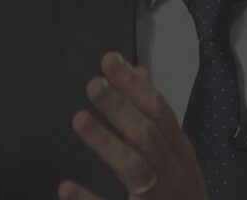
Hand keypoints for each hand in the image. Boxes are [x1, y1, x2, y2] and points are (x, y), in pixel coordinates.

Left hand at [57, 52, 206, 199]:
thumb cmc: (180, 190)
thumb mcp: (175, 151)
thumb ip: (154, 112)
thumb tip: (137, 71)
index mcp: (179, 150)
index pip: (158, 111)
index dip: (134, 85)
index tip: (110, 61)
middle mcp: (172, 172)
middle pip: (146, 135)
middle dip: (120, 107)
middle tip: (94, 84)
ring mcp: (157, 198)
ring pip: (134, 168)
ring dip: (107, 142)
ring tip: (79, 119)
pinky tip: (66, 187)